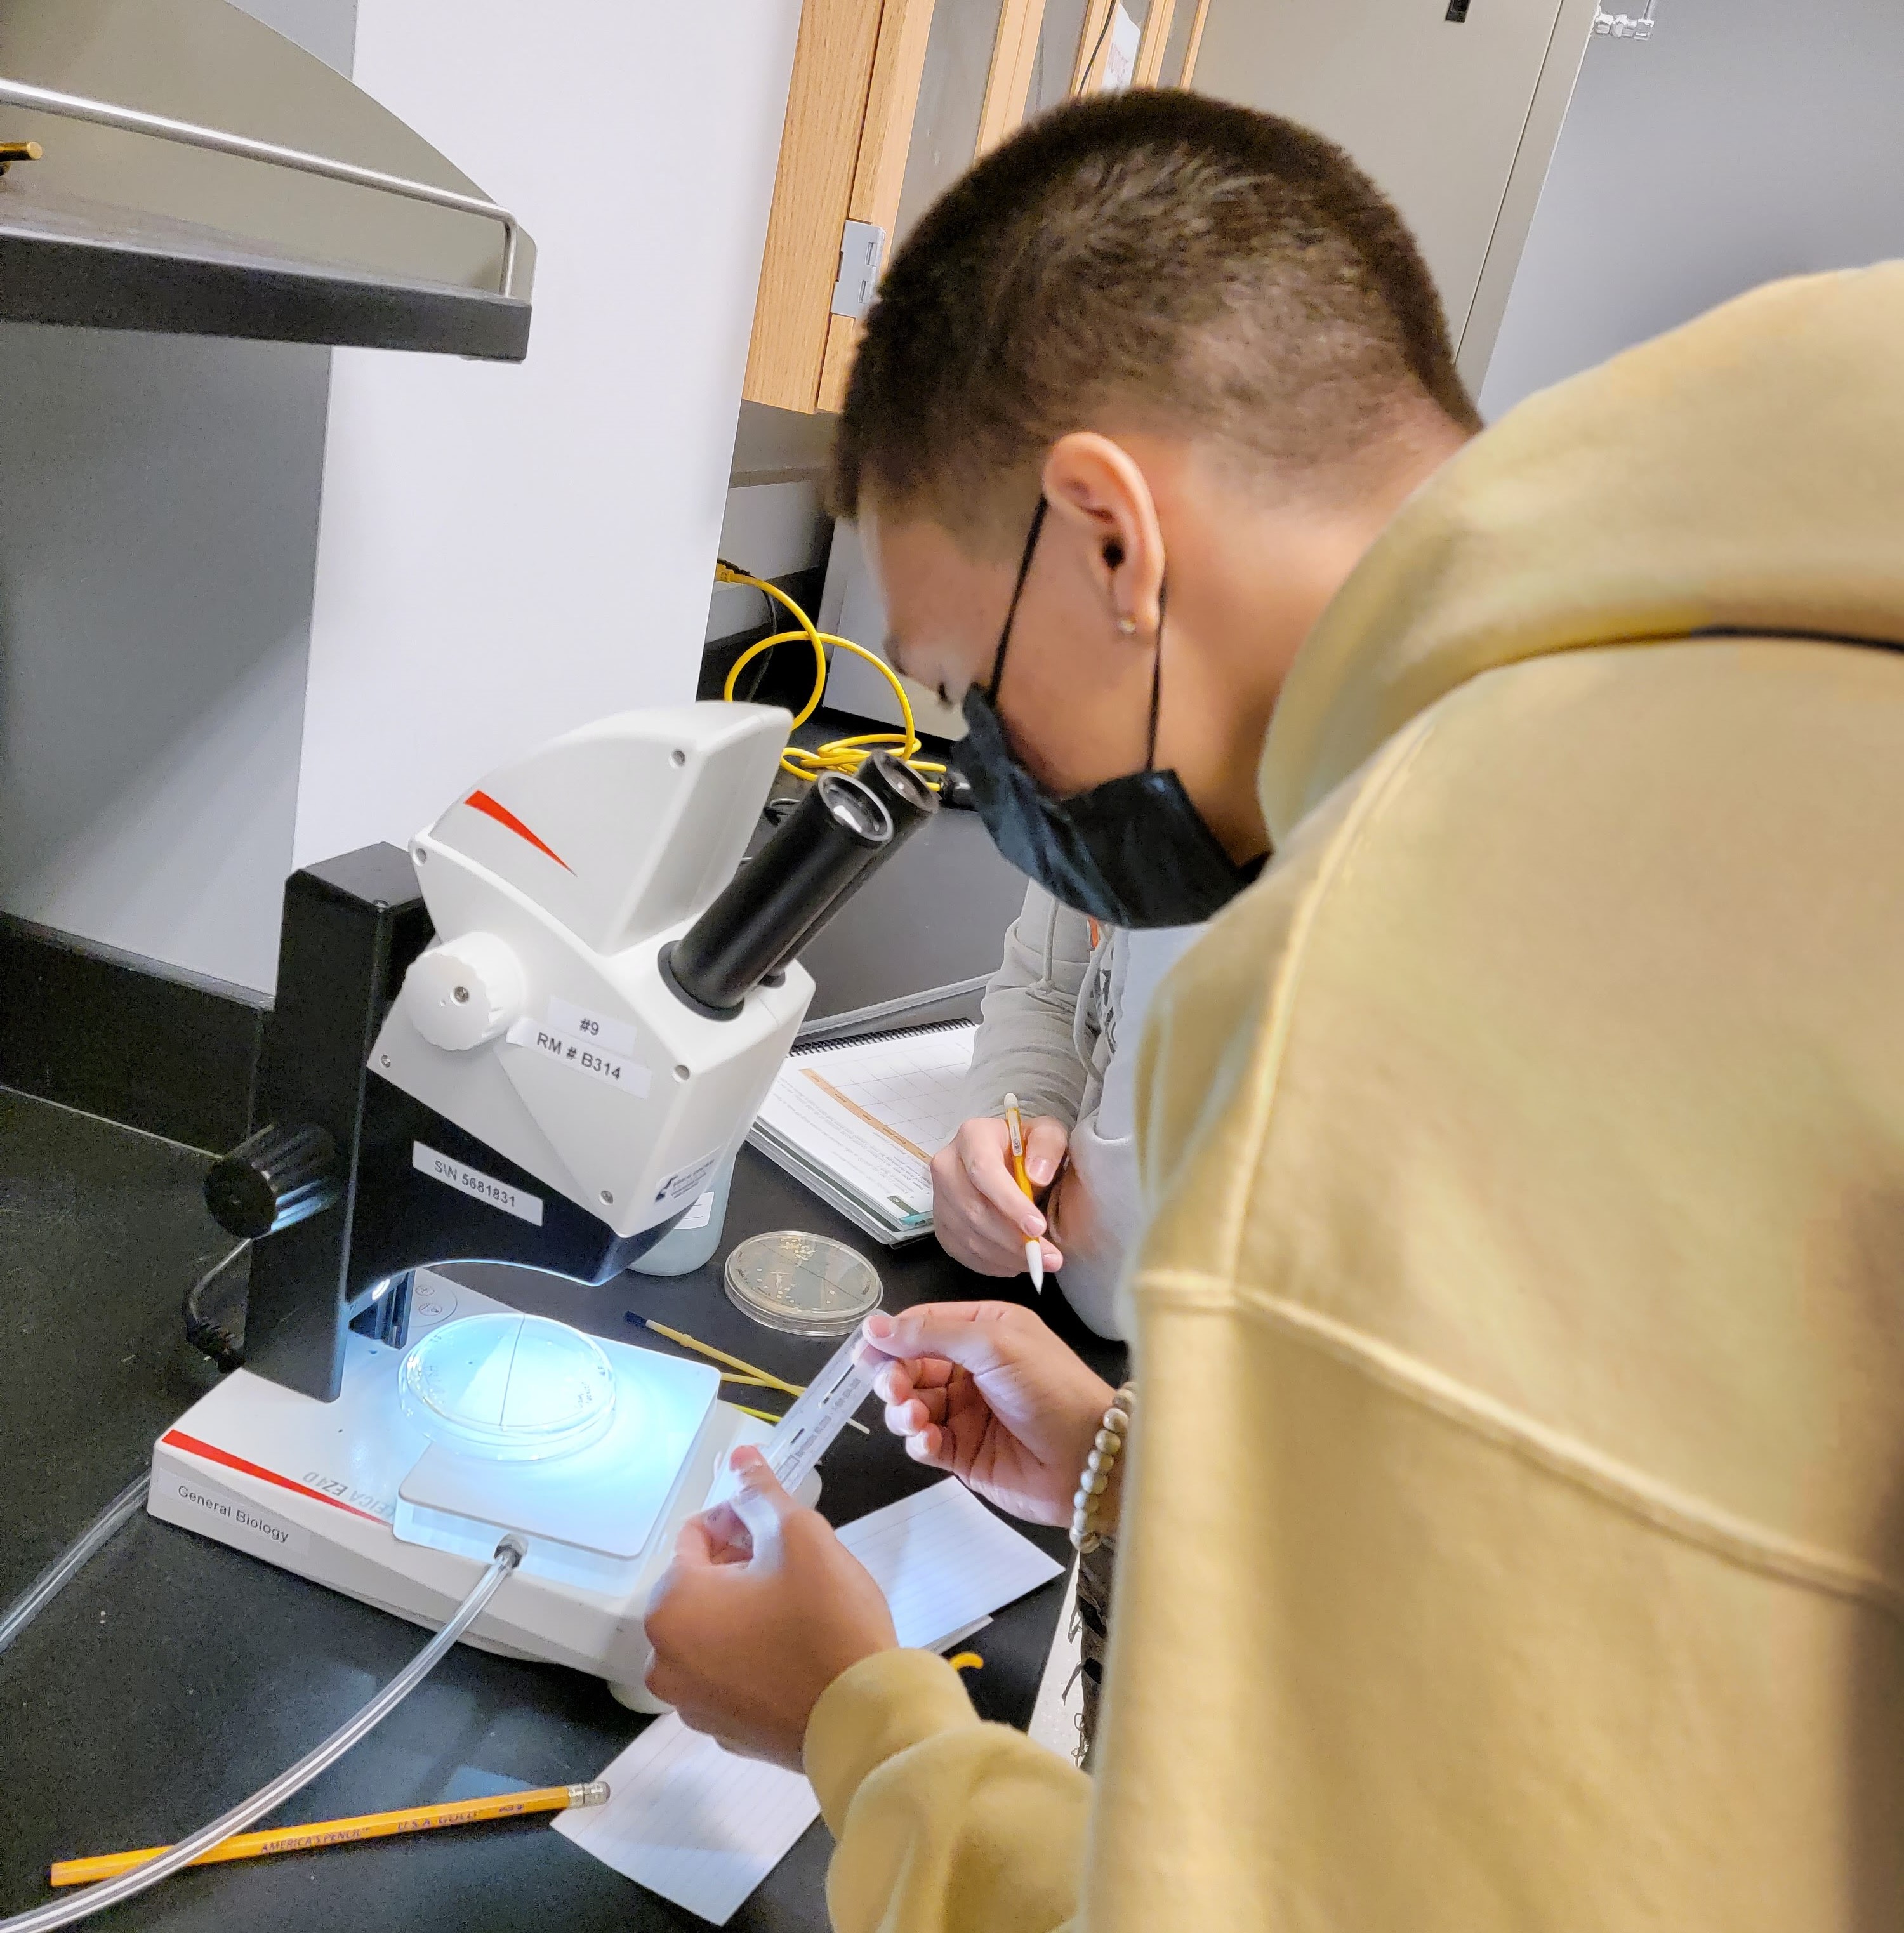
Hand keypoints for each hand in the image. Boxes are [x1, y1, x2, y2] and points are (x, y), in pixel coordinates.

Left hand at [643, 1447, 895, 1768]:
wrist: (865, 1719)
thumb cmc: (828, 1622)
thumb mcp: (800, 1536)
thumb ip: (760, 1492)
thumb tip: (739, 1458)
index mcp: (672, 1608)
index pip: (696, 1536)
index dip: (740, 1521)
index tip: (781, 1529)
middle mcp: (664, 1660)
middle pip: (700, 1587)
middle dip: (741, 1568)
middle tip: (795, 1568)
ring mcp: (691, 1704)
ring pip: (713, 1632)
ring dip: (745, 1612)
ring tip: (800, 1610)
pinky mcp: (723, 1731)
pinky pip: (729, 1675)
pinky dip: (752, 1657)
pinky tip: (797, 1653)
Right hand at [864, 1303, 1114, 1526]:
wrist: (1090, 1459)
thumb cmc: (1050, 1388)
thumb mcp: (993, 1343)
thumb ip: (932, 1334)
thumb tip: (875, 1327)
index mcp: (985, 1329)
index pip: (924, 1324)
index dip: (892, 1337)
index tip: (866, 1352)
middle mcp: (973, 1367)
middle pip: (911, 1366)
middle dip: (894, 1376)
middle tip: (894, 1388)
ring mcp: (967, 1412)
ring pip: (911, 1405)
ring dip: (903, 1410)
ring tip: (914, 1417)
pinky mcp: (964, 1453)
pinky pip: (924, 1443)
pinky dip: (917, 1441)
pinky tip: (927, 1441)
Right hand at [932, 1113, 1067, 1277]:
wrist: (1009, 1161)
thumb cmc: (1029, 1148)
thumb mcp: (1048, 1134)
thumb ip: (1047, 1145)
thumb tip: (1036, 1175)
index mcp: (972, 1136)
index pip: (984, 1171)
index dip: (1009, 1203)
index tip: (1038, 1227)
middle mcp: (947, 1165)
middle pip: (973, 1209)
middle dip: (1012, 1239)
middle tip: (1047, 1258)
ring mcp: (939, 1197)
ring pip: (967, 1235)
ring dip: (1005, 1256)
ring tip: (1038, 1262)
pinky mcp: (941, 1224)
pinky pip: (961, 1251)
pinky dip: (991, 1264)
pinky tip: (1015, 1263)